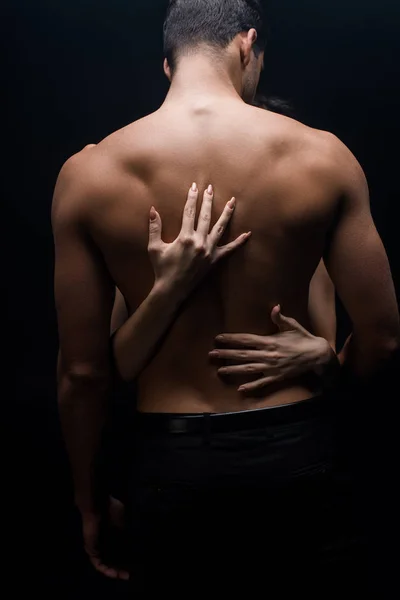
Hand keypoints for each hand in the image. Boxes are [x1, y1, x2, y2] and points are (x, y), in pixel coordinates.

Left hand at [82, 501, 128, 580]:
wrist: (97, 505)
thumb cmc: (110, 509)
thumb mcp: (121, 522)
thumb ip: (124, 533)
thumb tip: (130, 545)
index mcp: (112, 534)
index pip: (119, 550)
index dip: (126, 558)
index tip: (135, 564)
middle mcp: (105, 542)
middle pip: (112, 559)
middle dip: (121, 568)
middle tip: (130, 574)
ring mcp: (97, 547)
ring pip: (105, 563)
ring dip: (114, 571)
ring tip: (124, 576)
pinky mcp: (91, 550)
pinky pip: (97, 563)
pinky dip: (105, 569)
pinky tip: (115, 573)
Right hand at [148, 183, 250, 294]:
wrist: (172, 290)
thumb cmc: (162, 269)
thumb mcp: (154, 247)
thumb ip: (154, 228)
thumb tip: (152, 210)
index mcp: (185, 237)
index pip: (189, 212)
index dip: (191, 198)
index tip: (194, 186)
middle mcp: (199, 242)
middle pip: (206, 216)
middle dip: (208, 200)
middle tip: (211, 188)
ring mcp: (209, 251)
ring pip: (220, 228)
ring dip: (227, 214)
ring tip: (233, 201)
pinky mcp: (215, 260)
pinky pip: (230, 250)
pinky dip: (239, 242)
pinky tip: (248, 234)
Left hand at [210, 305, 332, 393]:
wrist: (317, 355)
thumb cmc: (303, 338)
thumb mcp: (292, 326)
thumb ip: (280, 318)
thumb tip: (274, 307)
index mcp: (269, 341)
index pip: (246, 339)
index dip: (231, 339)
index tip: (218, 338)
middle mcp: (268, 355)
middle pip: (243, 354)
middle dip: (226, 354)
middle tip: (211, 354)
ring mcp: (271, 367)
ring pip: (248, 369)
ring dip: (233, 370)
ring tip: (219, 370)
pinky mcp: (277, 377)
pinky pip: (262, 383)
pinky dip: (251, 386)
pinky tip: (240, 389)